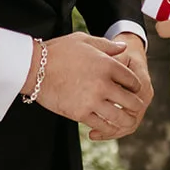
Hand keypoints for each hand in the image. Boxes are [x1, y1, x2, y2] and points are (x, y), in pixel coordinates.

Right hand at [25, 33, 143, 135]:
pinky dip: (108, 129)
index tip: (133, 91)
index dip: (135, 87)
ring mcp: (92, 100)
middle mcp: (103, 84)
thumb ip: (107, 45)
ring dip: (126, 121)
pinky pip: (101, 125)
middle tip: (134, 109)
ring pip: (119, 117)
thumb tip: (123, 48)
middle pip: (131, 101)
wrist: (34, 67)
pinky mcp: (80, 113)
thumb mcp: (84, 40)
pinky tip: (108, 127)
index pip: (133, 81)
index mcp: (107, 65)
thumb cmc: (58, 51)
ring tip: (126, 121)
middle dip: (135, 106)